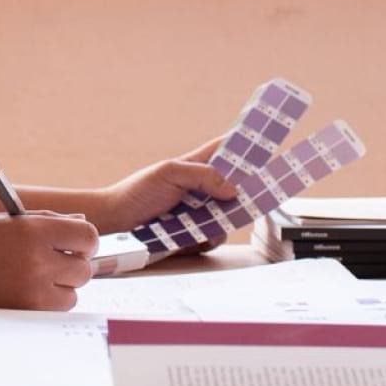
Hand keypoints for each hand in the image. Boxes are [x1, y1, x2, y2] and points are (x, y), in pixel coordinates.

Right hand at [0, 210, 100, 311]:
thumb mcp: (5, 224)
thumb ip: (46, 221)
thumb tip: (82, 225)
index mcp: (31, 231)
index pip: (87, 236)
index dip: (85, 241)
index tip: (76, 245)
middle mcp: (36, 262)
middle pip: (84, 268)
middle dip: (73, 266)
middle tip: (53, 264)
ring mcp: (32, 294)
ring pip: (72, 294)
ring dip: (59, 289)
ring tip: (29, 281)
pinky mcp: (25, 317)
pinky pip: (54, 312)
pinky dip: (45, 306)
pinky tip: (20, 295)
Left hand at [76, 136, 243, 241]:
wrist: (116, 219)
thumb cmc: (138, 191)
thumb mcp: (170, 173)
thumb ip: (203, 175)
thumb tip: (233, 188)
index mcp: (196, 163)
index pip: (227, 149)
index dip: (247, 147)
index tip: (268, 148)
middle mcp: (201, 186)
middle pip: (235, 186)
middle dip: (243, 195)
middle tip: (246, 202)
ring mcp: (198, 209)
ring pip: (227, 214)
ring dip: (221, 221)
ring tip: (203, 226)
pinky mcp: (193, 230)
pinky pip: (213, 235)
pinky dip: (208, 238)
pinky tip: (196, 238)